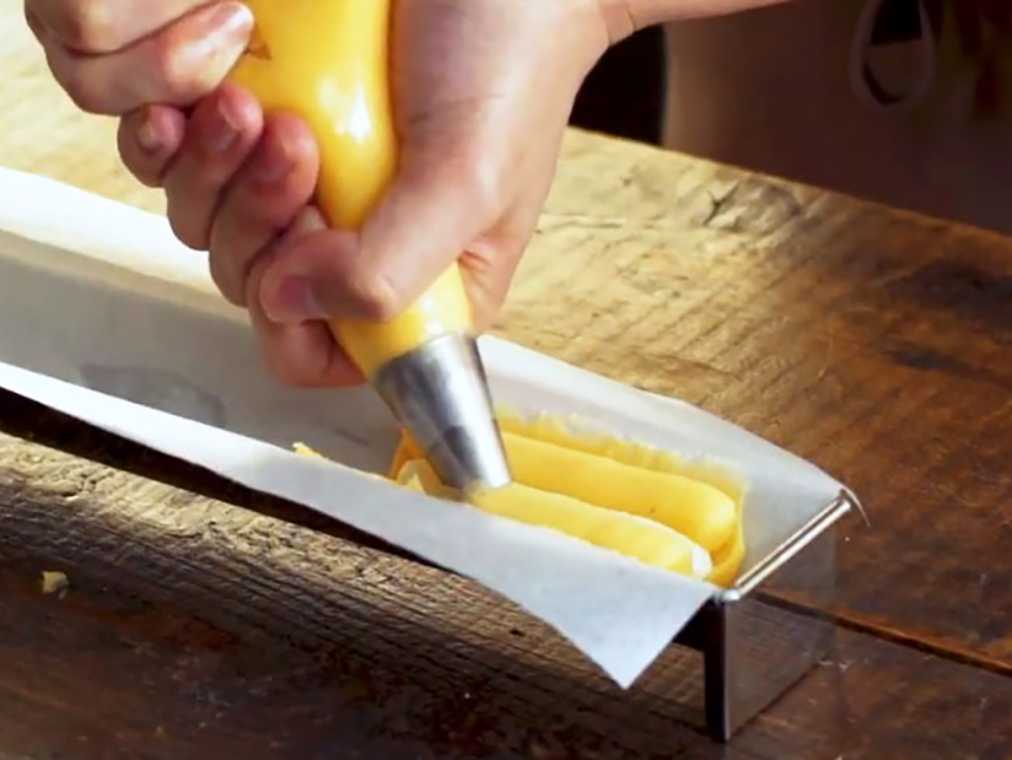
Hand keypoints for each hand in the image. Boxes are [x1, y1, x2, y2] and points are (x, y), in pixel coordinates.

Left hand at [30, 0, 611, 386]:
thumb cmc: (507, 61)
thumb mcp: (470, 181)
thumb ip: (390, 268)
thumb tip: (289, 302)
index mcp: (420, 287)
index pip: (325, 355)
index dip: (294, 318)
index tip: (306, 248)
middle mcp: (356, 247)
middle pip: (255, 290)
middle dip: (258, 225)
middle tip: (301, 145)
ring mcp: (306, 186)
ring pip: (210, 227)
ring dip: (219, 170)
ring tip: (268, 107)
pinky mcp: (267, 127)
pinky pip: (185, 165)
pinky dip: (181, 139)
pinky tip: (216, 101)